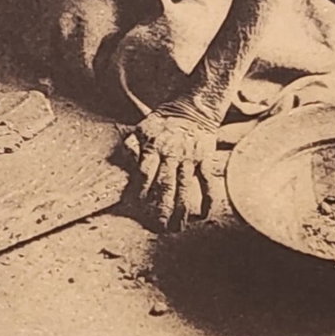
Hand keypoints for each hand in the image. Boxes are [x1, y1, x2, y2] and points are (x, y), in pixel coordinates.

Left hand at [121, 107, 227, 230]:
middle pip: (165, 185)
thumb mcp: (142, 127)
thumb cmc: (164, 120)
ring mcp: (190, 158)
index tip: (139, 206)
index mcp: (154, 147)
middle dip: (161, 208)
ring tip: (177, 228)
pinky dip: (207, 198)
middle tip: (158, 227)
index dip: (141, 190)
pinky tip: (204, 214)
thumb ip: (131, 144)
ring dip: (182, 209)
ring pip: (185, 187)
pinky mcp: (205, 158)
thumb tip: (127, 162)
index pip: (145, 173)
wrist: (194, 108)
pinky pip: (207, 181)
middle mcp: (171, 154)